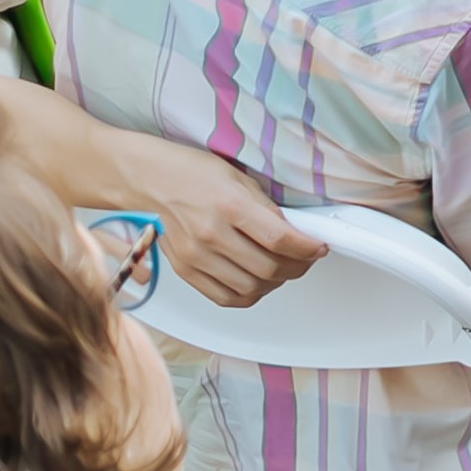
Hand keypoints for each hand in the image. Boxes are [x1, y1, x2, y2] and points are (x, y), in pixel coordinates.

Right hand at [147, 146, 317, 305]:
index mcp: (229, 205)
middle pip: (268, 269)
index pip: (279, 239)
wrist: (151, 181)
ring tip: (284, 270)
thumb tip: (295, 233)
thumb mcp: (238, 178)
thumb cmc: (193, 172)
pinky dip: (249, 296)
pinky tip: (258, 283)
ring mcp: (196, 257)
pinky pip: (224, 298)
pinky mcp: (186, 272)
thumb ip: (266, 208)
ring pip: (249, 289)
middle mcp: (211, 234)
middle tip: (306, 259)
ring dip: (275, 284)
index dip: (307, 248)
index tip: (319, 247)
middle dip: (297, 267)